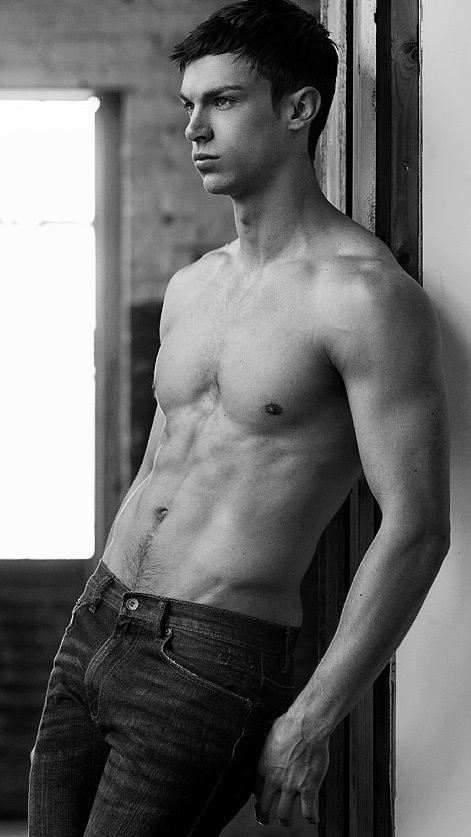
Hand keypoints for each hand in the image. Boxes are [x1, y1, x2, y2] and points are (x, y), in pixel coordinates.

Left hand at [253, 712, 328, 827]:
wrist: (307, 725)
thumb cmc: (290, 724)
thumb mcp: (269, 732)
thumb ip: (267, 741)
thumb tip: (267, 735)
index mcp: (263, 765)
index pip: (255, 788)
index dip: (257, 794)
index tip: (259, 795)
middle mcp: (274, 779)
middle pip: (263, 807)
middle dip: (262, 815)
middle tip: (264, 818)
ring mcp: (291, 786)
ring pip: (283, 814)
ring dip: (285, 820)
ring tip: (287, 822)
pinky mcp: (308, 789)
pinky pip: (308, 812)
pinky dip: (311, 818)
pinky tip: (313, 819)